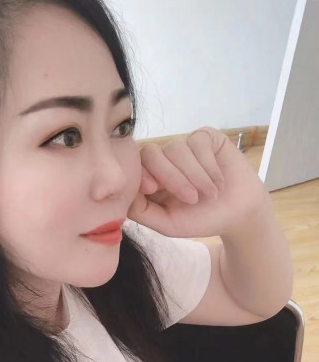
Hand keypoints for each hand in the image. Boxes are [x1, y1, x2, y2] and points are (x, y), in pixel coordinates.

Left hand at [127, 127, 270, 239]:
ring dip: (195, 176)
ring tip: (210, 195)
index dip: (141, 174)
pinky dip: (208, 166)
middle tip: (191, 199)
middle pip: (152, 153)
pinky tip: (218, 181)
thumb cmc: (201, 220)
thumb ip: (143, 212)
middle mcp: (165, 160)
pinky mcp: (205, 138)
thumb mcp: (168, 223)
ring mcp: (184, 147)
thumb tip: (124, 195)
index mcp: (152, 179)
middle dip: (171, 177)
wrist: (238, 214)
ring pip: (176, 149)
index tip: (152, 189)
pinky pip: (198, 142)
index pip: (135, 167)